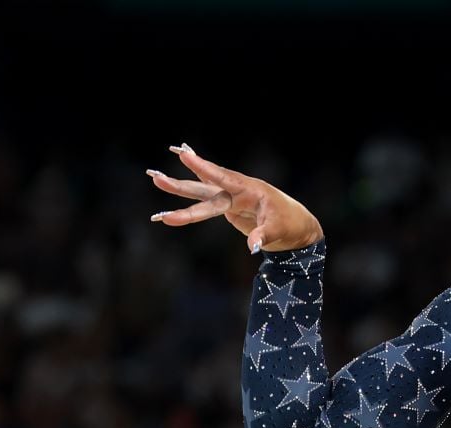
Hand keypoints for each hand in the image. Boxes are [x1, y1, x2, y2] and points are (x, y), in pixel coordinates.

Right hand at [147, 143, 322, 252]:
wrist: (296, 226)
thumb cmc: (290, 225)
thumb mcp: (278, 231)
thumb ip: (264, 236)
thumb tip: (253, 248)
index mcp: (249, 190)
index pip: (223, 178)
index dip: (204, 168)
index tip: (185, 156)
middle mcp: (236, 191)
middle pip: (204, 187)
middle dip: (180, 184)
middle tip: (154, 176)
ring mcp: (231, 198)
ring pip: (200, 193)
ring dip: (178, 189)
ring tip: (155, 178)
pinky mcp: (227, 207)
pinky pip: (205, 202)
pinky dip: (189, 200)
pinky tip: (174, 191)